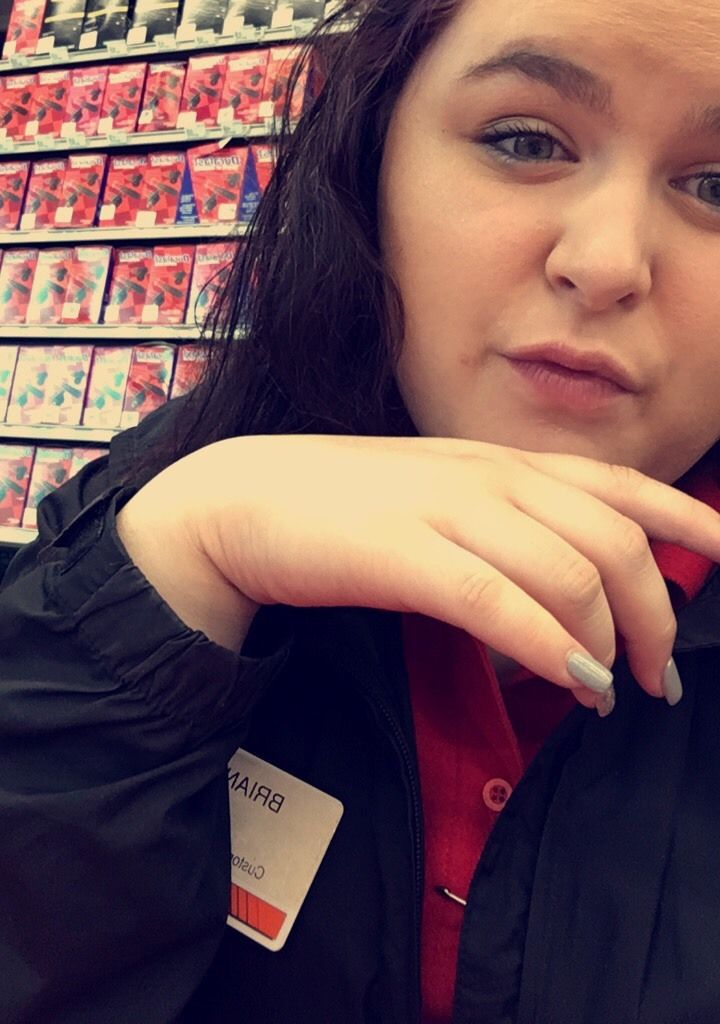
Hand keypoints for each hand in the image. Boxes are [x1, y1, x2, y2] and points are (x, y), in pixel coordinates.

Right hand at [122, 433, 719, 708]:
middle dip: (656, 611)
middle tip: (659, 675)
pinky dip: (549, 645)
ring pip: (568, 570)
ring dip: (608, 640)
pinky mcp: (403, 551)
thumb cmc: (339, 508)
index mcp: (495, 460)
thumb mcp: (434, 501)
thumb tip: (562, 593)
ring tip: (610, 692)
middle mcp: (485, 475)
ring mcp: (445, 508)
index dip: (684, 517)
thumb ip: (499, 529)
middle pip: (611, 539)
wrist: (237, 501)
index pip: (616, 483)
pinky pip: (498, 600)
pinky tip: (571, 682)